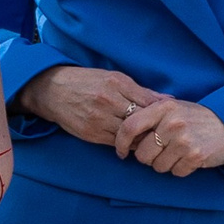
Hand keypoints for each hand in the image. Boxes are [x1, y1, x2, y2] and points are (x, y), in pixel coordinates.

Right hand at [15, 66, 163, 146]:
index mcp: (117, 83)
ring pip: (130, 135)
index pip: (149, 102)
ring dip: (141, 139)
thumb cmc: (87, 81)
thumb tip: (169, 100)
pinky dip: (127, 145)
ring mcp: (99, 119)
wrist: (53, 90)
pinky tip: (133, 143)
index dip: (161, 113)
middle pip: (141, 120)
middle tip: (163, 133)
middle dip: (154, 128)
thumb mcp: (114, 78)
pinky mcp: (91, 134)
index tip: (168, 119)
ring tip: (149, 140)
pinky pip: (116, 143)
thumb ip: (142, 91)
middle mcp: (108, 101)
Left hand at [116, 98, 223, 175]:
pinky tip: (190, 158)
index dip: (120, 142)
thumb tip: (125, 136)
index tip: (122, 152)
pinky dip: (181, 169)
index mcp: (163, 107)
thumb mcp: (174, 108)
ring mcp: (184, 140)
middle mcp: (172, 122)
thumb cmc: (197, 119)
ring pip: (157, 166)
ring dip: (165, 164)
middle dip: (148, 157)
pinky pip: (175, 172)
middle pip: (142, 153)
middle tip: (162, 151)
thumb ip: (150, 117)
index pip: (129, 126)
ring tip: (178, 153)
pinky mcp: (195, 156)